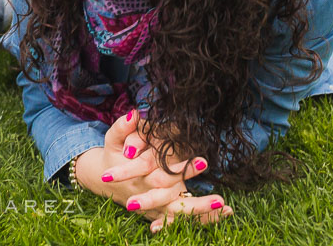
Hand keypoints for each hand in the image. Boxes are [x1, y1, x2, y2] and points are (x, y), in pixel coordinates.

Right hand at [74, 111, 231, 227]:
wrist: (107, 180)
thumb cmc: (113, 156)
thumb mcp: (113, 140)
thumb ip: (123, 128)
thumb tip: (135, 113)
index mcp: (138, 178)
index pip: (164, 175)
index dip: (184, 169)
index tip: (204, 160)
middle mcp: (149, 195)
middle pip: (175, 203)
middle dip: (198, 203)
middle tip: (219, 199)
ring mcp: (156, 207)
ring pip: (180, 215)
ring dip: (203, 214)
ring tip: (225, 208)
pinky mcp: (162, 212)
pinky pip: (183, 218)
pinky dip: (204, 218)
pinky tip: (225, 211)